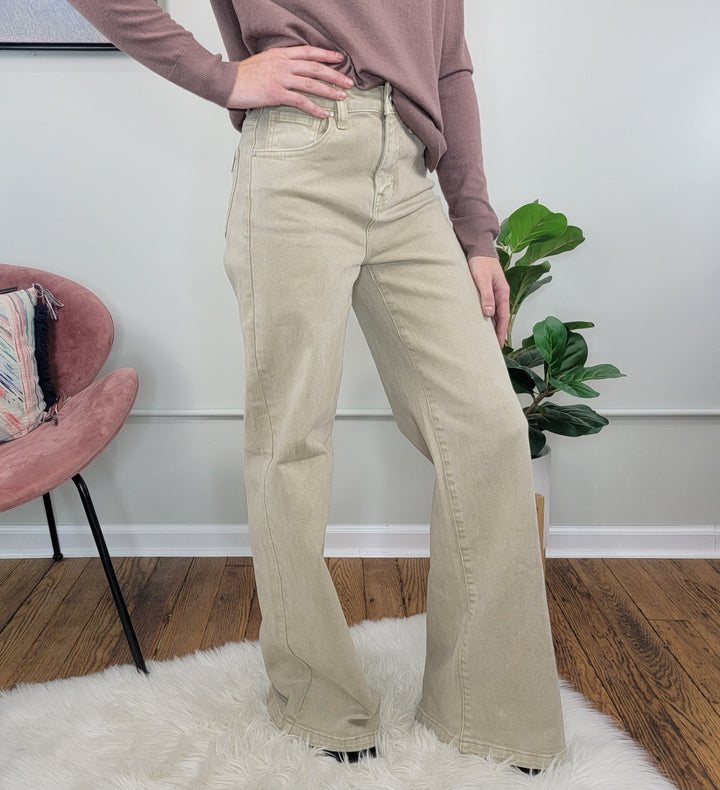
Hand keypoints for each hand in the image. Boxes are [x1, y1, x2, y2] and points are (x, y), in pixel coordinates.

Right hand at [226, 46, 353, 117]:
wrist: (226, 82)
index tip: (340, 59)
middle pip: (315, 67)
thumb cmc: (243, 75)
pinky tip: (324, 114)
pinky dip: (315, 108)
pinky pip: (301, 101)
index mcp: (281, 54)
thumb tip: (292, 71)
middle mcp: (283, 64)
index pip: (309, 52)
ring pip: (311, 84)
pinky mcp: (276, 94)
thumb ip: (279, 64)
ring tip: (342, 98)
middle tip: (349, 83)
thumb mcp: (263, 62)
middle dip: (335, 75)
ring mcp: (280, 78)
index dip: (326, 54)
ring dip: (329, 91)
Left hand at [467, 255, 509, 347]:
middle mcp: (500, 294)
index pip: (503, 317)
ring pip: (495, 314)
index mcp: (502, 293)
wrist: (478, 247)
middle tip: (494, 349)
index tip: (498, 346)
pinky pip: (489, 308)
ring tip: (488, 340)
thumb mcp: (482, 279)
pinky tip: (482, 323)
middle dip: (497, 333)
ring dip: (492, 326)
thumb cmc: (480, 261)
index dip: (500, 332)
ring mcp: (494, 293)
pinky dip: (487, 317)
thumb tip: (489, 314)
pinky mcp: (486, 291)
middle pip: (500, 318)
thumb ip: (486, 296)